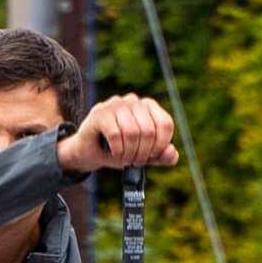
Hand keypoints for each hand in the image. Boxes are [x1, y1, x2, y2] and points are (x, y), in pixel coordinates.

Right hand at [61, 94, 176, 174]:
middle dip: (143, 153)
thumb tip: (172, 152)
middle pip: (149, 130)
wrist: (89, 152)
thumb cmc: (120, 150)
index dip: (161, 145)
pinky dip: (117, 150)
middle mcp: (133, 101)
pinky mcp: (100, 113)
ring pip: (132, 132)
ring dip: (129, 153)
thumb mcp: (144, 156)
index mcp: (148, 106)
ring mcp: (115, 104)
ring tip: (125, 159)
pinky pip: (115, 134)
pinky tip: (115, 154)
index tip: (152, 157)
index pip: (165, 123)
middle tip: (136, 162)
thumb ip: (162, 155)